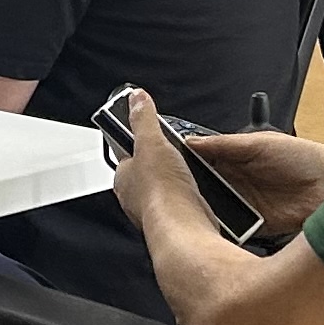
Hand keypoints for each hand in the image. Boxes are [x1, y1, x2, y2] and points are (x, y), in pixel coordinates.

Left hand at [106, 85, 199, 230]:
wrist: (184, 226)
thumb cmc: (162, 192)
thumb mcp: (152, 142)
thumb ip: (144, 119)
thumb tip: (137, 98)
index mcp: (123, 176)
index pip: (127, 154)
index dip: (140, 143)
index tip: (151, 134)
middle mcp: (136, 196)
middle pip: (150, 172)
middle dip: (164, 163)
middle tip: (178, 153)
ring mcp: (156, 210)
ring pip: (167, 189)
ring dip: (179, 180)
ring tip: (192, 172)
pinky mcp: (176, 220)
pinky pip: (183, 204)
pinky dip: (192, 197)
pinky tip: (199, 192)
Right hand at [186, 126, 323, 233]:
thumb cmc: (304, 157)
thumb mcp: (259, 143)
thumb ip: (224, 144)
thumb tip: (191, 141)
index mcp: (235, 159)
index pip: (201, 162)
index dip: (184, 166)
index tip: (167, 169)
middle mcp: (237, 182)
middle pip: (204, 189)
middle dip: (190, 192)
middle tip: (176, 195)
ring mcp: (246, 205)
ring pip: (215, 210)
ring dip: (207, 212)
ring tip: (192, 212)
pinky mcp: (256, 226)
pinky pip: (234, 229)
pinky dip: (225, 229)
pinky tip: (215, 227)